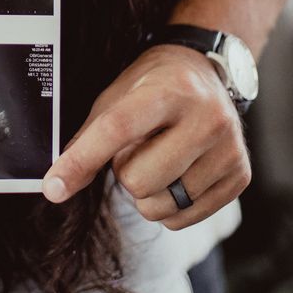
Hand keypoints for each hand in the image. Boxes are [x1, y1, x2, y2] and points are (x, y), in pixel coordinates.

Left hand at [41, 44, 250, 229]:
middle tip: (138, 148)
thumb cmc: (152, 86)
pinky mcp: (240, 176)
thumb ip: (86, 140)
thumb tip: (56, 186)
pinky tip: (177, 174)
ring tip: (159, 158)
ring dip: (147, 192)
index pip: (117, 130)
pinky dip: (168, 206)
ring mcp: (229, 149)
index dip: (81, 161)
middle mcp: (207, 117)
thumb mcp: (114, 98)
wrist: (205, 72)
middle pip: (137, 180)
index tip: (53, 187)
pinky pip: (182, 220)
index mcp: (169, 90)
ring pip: (159, 205)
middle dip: (124, 172)